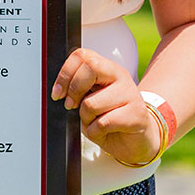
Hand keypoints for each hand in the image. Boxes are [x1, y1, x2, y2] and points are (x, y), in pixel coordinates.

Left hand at [50, 48, 161, 165]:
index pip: (82, 55)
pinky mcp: (136, 113)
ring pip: (92, 103)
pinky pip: (103, 123)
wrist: (137, 139)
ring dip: (86, 119)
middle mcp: (119, 76)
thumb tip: (60, 91)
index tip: (58, 93)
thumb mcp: (91, 99)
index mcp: (106, 68)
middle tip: (71, 105)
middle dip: (74, 90)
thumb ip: (79, 90)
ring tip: (95, 121)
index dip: (65, 74)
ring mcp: (130, 93)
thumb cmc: (110, 119)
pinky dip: (96, 132)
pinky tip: (103, 132)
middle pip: (90, 67)